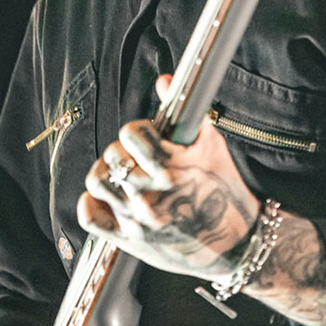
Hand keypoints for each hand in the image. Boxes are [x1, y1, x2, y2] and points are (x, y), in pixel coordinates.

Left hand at [77, 75, 260, 279]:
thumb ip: (185, 111)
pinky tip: (104, 195)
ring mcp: (137, 220)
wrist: (234, 244)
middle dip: (123, 150)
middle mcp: (151, 196)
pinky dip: (90, 202)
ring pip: (97, 182)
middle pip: (113, 157)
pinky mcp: (128, 240)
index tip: (145, 135)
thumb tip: (164, 81)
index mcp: (171, 170)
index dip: (138, 129)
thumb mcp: (212, 146)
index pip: (132, 134)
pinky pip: (90, 217)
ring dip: (105, 171)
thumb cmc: (224, 190)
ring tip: (119, 170)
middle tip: (136, 155)